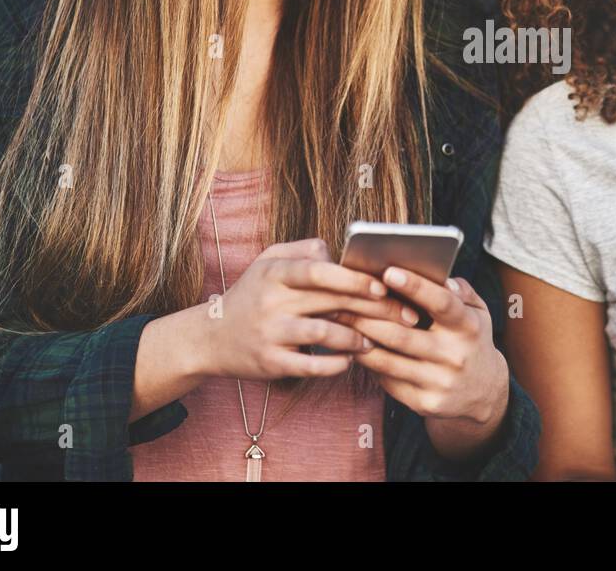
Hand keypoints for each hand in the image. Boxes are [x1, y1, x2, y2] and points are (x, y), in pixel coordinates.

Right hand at [202, 239, 420, 381]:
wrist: (211, 337)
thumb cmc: (252, 294)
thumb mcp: (268, 261)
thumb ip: (304, 250)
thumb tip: (340, 253)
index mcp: (275, 272)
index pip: (319, 270)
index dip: (354, 278)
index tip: (382, 287)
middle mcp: (272, 301)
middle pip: (332, 302)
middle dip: (374, 310)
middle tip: (404, 317)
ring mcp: (270, 333)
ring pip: (325, 334)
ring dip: (357, 338)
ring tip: (373, 340)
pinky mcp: (271, 362)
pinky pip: (312, 366)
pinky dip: (336, 364)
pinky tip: (350, 360)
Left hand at [334, 267, 508, 427]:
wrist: (483, 393)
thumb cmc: (470, 340)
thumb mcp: (478, 312)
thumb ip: (460, 291)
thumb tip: (439, 274)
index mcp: (468, 327)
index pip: (441, 303)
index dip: (415, 286)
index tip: (388, 271)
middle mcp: (455, 356)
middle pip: (402, 335)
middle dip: (367, 316)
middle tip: (341, 299)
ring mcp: (439, 383)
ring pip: (388, 360)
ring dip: (359, 341)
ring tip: (338, 323)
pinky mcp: (424, 403)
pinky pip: (388, 380)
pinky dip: (369, 363)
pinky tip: (353, 349)